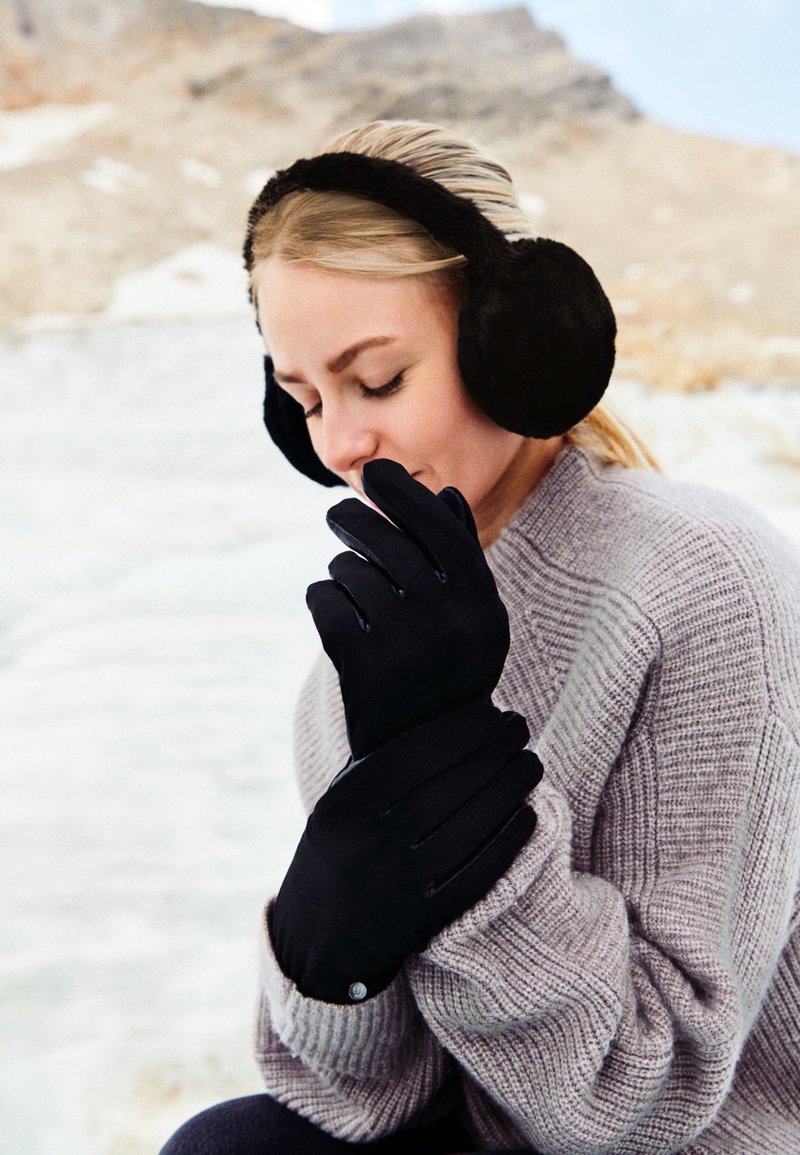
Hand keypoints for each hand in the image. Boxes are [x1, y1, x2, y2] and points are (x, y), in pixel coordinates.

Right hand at [269, 700, 541, 1003]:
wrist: (317, 932)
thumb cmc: (342, 846)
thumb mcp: (340, 800)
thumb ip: (378, 763)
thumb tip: (446, 715)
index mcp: (347, 803)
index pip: (415, 753)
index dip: (462, 730)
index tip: (494, 713)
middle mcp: (371, 839)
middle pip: (449, 786)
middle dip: (494, 751)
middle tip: (521, 729)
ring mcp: (399, 881)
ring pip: (469, 826)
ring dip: (508, 789)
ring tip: (530, 764)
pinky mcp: (424, 917)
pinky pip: (477, 872)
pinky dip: (508, 840)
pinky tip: (527, 813)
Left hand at [306, 459, 509, 758]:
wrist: (424, 755)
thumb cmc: (449, 671)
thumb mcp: (471, 619)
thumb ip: (460, 558)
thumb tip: (444, 494)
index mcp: (481, 604)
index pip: (439, 526)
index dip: (404, 492)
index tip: (374, 471)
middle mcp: (448, 620)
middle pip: (386, 540)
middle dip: (354, 521)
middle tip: (337, 516)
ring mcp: (405, 645)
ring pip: (349, 570)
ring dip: (343, 575)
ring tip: (357, 600)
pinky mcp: (363, 667)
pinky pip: (325, 601)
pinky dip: (324, 602)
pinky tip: (338, 621)